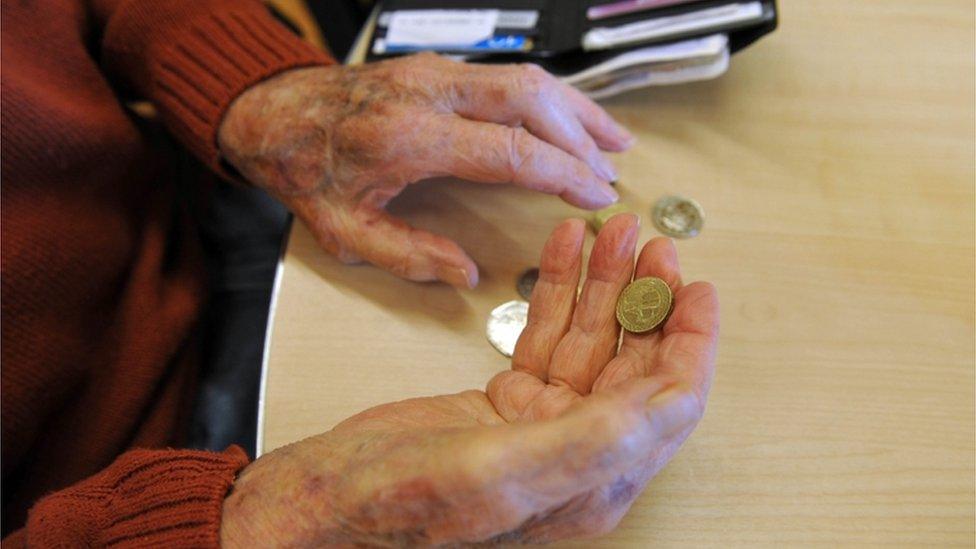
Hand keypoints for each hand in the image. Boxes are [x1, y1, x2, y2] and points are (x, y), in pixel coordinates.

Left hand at [218, 54, 633, 288]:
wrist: (273, 112)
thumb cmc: (307, 168)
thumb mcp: (344, 232)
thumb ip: (407, 256)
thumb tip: (463, 273)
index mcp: (409, 137)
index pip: (511, 150)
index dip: (563, 173)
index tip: (595, 194)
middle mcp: (430, 94)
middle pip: (531, 100)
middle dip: (581, 138)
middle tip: (611, 175)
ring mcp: (436, 74)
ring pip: (527, 79)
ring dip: (575, 111)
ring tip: (613, 143)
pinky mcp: (439, 69)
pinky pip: (508, 76)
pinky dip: (549, 98)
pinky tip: (569, 116)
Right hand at [220, 215, 717, 546]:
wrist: (326, 500)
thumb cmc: (397, 507)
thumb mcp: (501, 473)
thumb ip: (590, 441)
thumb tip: (669, 402)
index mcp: (592, 483)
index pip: (668, 407)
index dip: (691, 345)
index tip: (698, 291)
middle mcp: (575, 453)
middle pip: (634, 363)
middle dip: (648, 299)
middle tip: (656, 247)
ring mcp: (540, 423)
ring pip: (590, 340)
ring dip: (605, 284)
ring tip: (614, 236)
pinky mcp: (506, 400)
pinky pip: (545, 334)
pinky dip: (557, 290)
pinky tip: (566, 254)